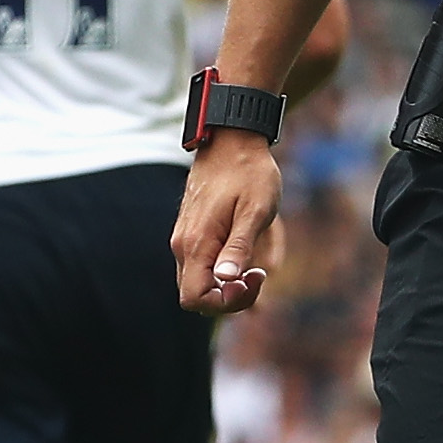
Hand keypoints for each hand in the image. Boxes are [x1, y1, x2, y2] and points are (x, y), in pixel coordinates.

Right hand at [171, 132, 282, 315]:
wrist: (232, 140)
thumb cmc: (249, 173)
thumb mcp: (255, 210)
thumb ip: (240, 246)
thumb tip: (227, 280)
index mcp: (197, 243)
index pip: (195, 299)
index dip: (225, 302)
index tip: (254, 278)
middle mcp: (183, 245)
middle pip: (195, 296)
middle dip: (228, 297)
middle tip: (259, 275)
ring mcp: (184, 238)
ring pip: (198, 282)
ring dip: (226, 285)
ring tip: (256, 266)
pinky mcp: (191, 232)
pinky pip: (202, 265)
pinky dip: (222, 270)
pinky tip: (246, 256)